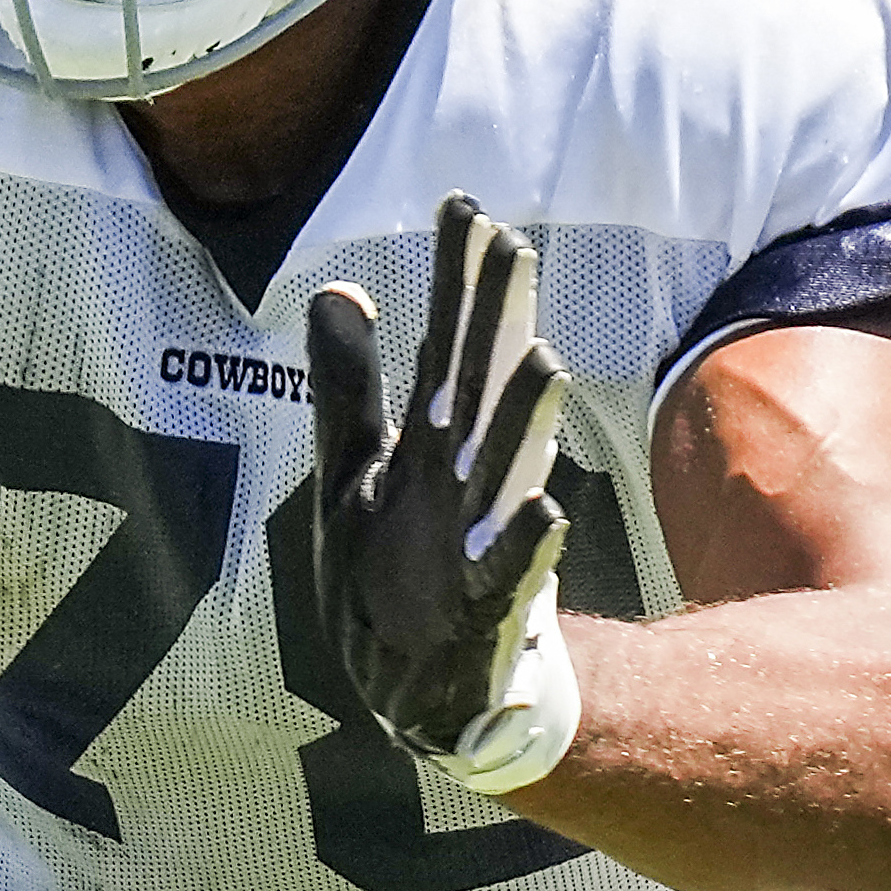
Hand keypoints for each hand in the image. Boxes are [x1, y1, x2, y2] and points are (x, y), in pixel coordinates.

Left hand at [305, 193, 579, 791]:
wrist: (416, 685)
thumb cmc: (390, 570)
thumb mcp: (351, 468)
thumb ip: (348, 383)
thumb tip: (341, 290)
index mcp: (429, 441)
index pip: (444, 344)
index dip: (455, 280)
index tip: (466, 206)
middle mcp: (462, 477)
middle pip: (479, 388)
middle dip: (495, 321)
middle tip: (513, 246)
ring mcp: (477, 538)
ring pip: (505, 469)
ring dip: (523, 418)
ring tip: (541, 357)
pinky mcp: (484, 605)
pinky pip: (511, 574)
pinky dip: (527, 545)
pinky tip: (548, 514)